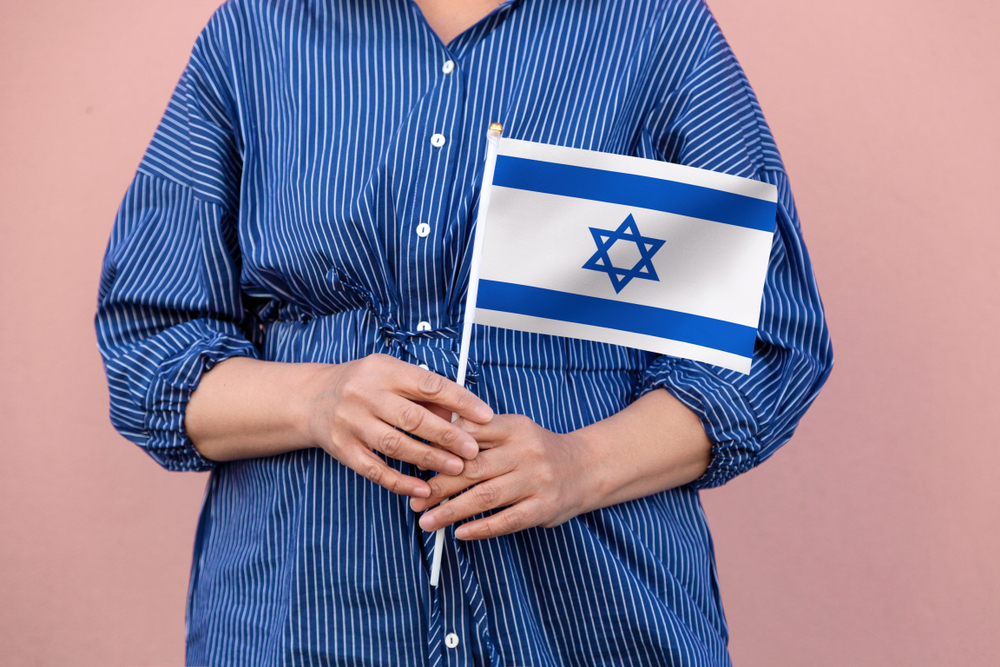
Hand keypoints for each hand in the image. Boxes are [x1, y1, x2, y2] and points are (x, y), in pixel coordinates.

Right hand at [304, 354, 492, 498]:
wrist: (313, 398)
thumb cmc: (364, 385)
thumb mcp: (392, 375)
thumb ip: (425, 393)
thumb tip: (463, 414)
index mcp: (384, 370)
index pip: (428, 384)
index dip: (460, 400)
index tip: (485, 415)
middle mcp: (365, 394)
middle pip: (412, 418)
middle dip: (447, 435)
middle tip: (473, 450)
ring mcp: (351, 422)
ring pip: (395, 445)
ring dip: (429, 459)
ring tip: (457, 468)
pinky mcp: (342, 448)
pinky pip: (375, 469)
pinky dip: (401, 481)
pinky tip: (423, 488)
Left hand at [408, 414, 594, 539]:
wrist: (585, 467)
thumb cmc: (537, 450)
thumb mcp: (513, 430)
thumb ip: (478, 430)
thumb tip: (432, 433)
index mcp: (514, 427)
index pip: (471, 434)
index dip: (441, 449)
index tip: (416, 462)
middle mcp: (526, 451)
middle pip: (473, 468)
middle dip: (439, 485)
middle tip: (416, 499)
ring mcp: (537, 480)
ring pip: (486, 497)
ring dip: (452, 511)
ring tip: (427, 521)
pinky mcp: (544, 507)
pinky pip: (507, 520)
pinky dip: (481, 528)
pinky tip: (460, 533)